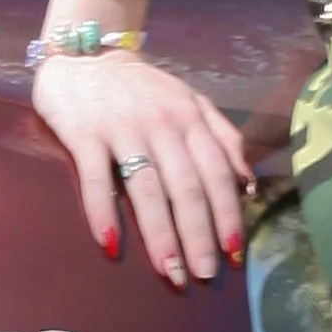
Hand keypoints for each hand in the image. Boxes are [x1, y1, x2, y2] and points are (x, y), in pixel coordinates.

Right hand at [31, 53, 251, 286]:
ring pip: (147, 189)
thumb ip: (222, 136)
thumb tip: (248, 181)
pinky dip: (103, 212)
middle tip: (204, 275)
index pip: (216, 173)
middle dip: (198, 235)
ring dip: (160, 235)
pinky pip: (97, 179)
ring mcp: (122, 128)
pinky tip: (111, 244)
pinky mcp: (84, 134)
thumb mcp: (190, 101)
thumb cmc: (140, 88)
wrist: (84, 56)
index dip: (227, 213)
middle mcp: (162, 124)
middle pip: (186, 188)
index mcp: (191, 118)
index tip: (234, 251)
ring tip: (169, 271)